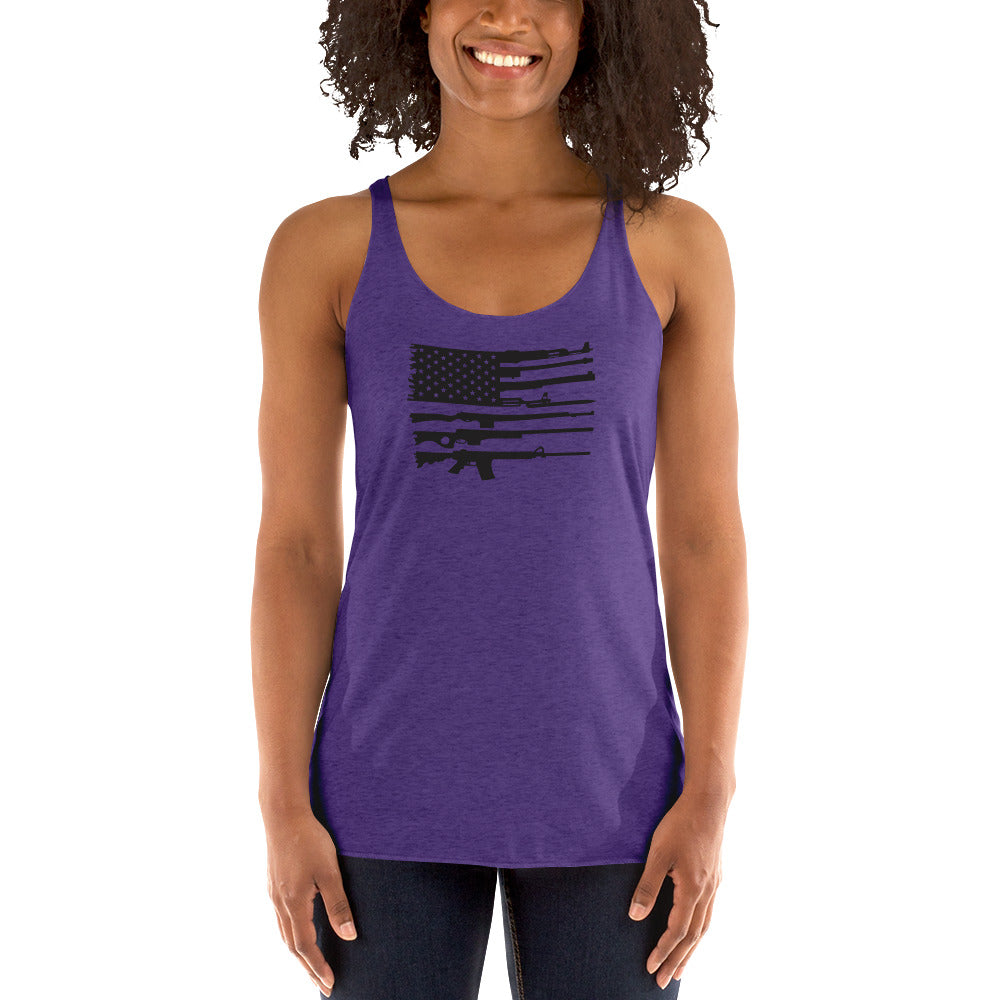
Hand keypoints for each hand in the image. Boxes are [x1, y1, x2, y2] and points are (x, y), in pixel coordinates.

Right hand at [263, 810, 357, 996]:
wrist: (283, 815)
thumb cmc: (309, 840)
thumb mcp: (329, 872)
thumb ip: (338, 905)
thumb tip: (349, 936)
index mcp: (294, 903)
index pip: (306, 946)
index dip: (318, 967)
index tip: (330, 984)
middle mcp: (279, 903)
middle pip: (292, 946)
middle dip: (308, 967)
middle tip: (322, 984)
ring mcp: (274, 894)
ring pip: (284, 934)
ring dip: (298, 953)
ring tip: (311, 965)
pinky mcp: (274, 884)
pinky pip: (281, 920)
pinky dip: (291, 935)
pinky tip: (299, 932)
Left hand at [627, 789, 729, 987]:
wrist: (709, 802)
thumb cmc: (681, 824)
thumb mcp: (658, 853)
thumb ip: (647, 886)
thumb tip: (634, 917)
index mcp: (693, 889)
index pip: (677, 931)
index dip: (663, 950)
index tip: (650, 967)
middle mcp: (708, 892)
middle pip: (694, 936)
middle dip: (677, 959)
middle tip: (664, 981)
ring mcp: (714, 884)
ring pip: (704, 926)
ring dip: (691, 949)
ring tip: (680, 967)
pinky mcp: (715, 876)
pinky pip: (709, 913)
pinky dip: (699, 930)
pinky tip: (694, 931)